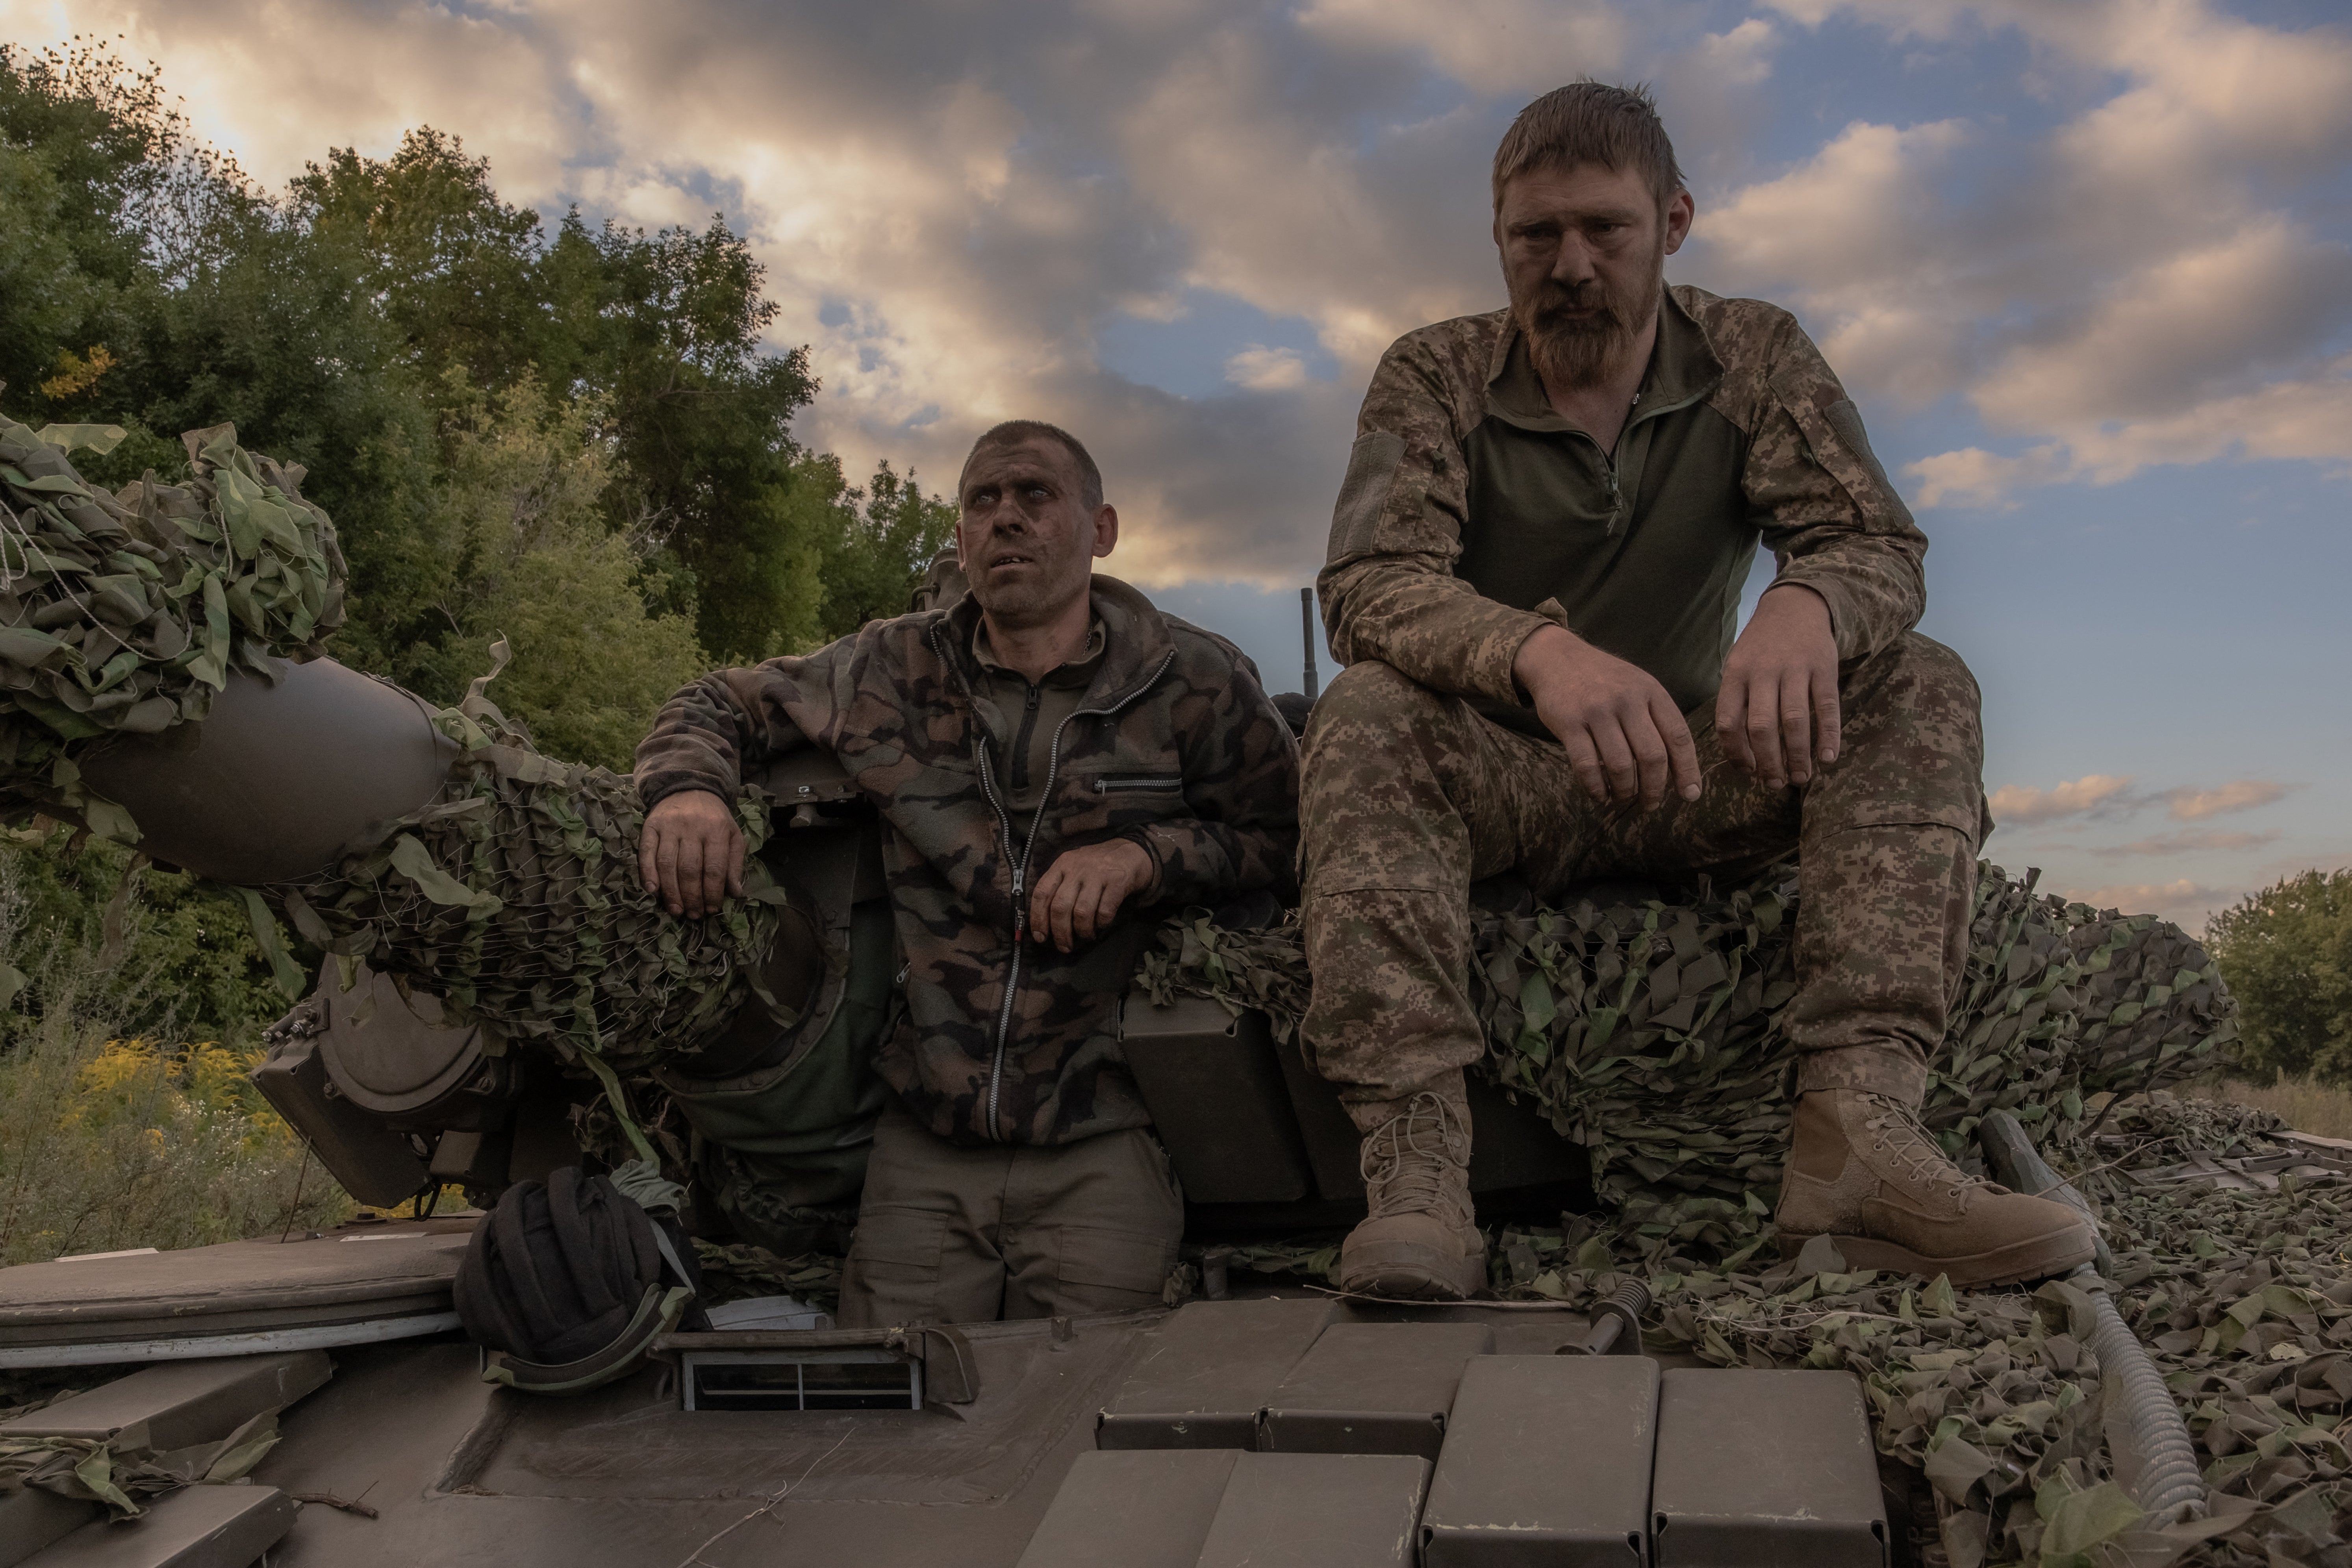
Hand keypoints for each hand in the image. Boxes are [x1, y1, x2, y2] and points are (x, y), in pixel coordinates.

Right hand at [640, 790, 744, 917]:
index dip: (712, 892)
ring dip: (671, 892)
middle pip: (690, 869)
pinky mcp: (650, 826)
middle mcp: (692, 827)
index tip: (712, 909)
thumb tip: (736, 893)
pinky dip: (648, 873)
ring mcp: (669, 826)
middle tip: (694, 915)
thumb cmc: (714, 817)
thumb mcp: (733, 835)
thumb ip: (735, 863)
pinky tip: (653, 891)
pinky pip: (646, 852)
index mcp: (716, 829)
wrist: (689, 787)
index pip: (714, 867)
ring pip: (667, 864)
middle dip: (692, 896)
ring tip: (676, 910)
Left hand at [1029, 838, 1154, 952]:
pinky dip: (1101, 924)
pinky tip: (1101, 924)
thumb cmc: (1098, 866)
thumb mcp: (1074, 868)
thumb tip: (1045, 923)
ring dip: (1082, 931)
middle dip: (1060, 932)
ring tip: (1086, 936)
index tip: (1040, 937)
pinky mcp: (1117, 881)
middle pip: (1060, 906)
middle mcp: (1077, 868)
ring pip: (1082, 912)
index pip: (1041, 893)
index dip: (1038, 918)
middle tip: (1064, 946)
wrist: (1132, 851)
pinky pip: (1104, 911)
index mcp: (1062, 864)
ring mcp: (1098, 874)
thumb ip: (1059, 887)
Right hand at [1513, 624, 1700, 807]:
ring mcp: (1597, 711)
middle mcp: (1627, 700)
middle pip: (1651, 756)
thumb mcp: (1638, 686)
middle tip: (1651, 804)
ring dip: (1625, 791)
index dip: (1687, 769)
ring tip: (1624, 798)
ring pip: (1620, 765)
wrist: (1557, 658)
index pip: (1678, 736)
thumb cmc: (1604, 680)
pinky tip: (1600, 796)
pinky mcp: (1569, 723)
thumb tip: (1677, 768)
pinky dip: (1596, 787)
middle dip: (1654, 788)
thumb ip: (1657, 719)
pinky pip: (1587, 765)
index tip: (1690, 794)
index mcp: (1651, 691)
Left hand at [1716, 585, 1839, 788]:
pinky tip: (1827, 758)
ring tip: (1800, 778)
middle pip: (1761, 727)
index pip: (1728, 722)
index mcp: (1735, 674)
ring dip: (1798, 755)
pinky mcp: (1824, 667)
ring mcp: (1795, 668)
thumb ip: (1736, 704)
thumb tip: (1741, 756)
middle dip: (1768, 762)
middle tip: (1774, 784)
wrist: (1795, 606)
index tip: (1747, 772)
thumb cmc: (1761, 648)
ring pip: (1794, 721)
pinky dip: (1828, 735)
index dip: (1736, 753)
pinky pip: (1827, 707)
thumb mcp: (1737, 666)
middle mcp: (1763, 671)